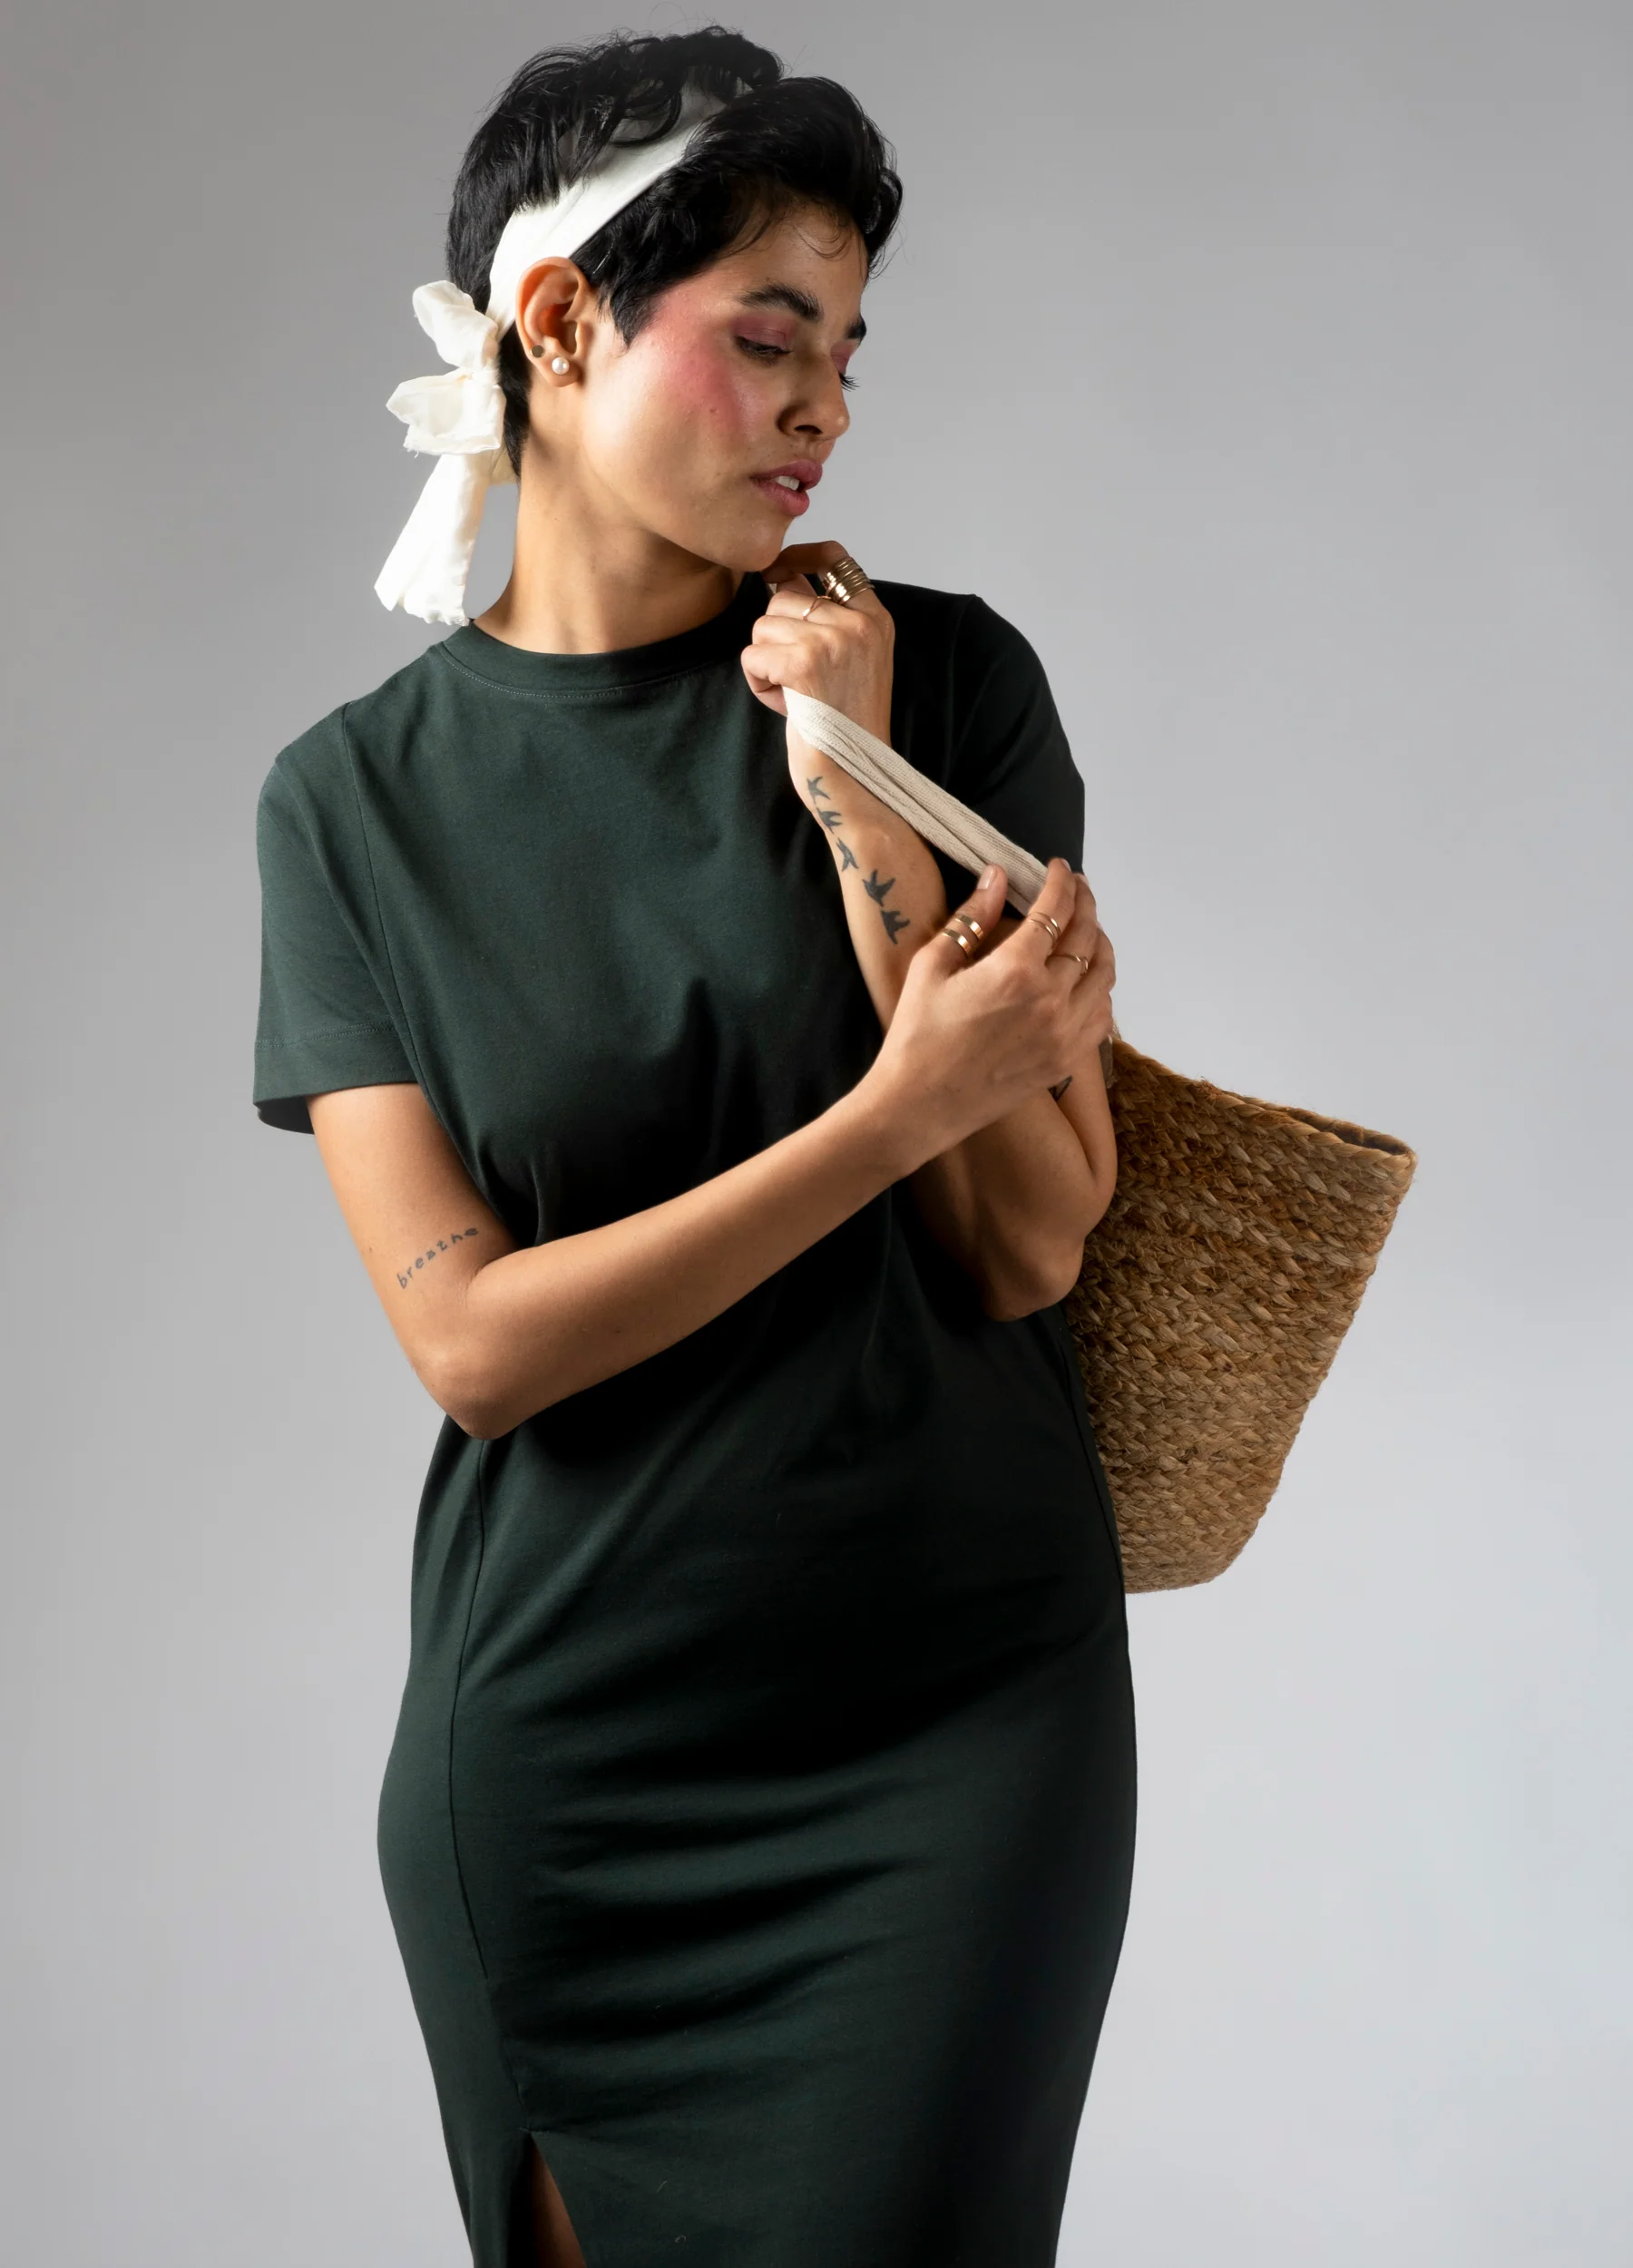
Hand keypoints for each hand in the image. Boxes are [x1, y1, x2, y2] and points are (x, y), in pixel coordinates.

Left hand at [740, 540, 895, 745]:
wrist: (856, 776)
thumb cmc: (845, 726)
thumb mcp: (851, 661)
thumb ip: (827, 620)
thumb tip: (780, 578)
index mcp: (875, 619)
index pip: (835, 557)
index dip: (799, 556)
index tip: (776, 569)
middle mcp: (860, 623)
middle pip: (784, 597)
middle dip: (776, 638)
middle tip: (797, 680)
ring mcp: (834, 640)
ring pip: (763, 626)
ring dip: (766, 663)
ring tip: (794, 695)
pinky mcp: (805, 663)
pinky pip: (753, 655)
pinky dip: (758, 683)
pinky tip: (785, 705)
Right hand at [863, 858, 1116, 1163]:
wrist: (918, 1106)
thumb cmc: (916, 1034)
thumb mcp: (931, 965)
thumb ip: (971, 917)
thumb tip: (998, 876)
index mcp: (1016, 969)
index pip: (1056, 909)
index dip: (1062, 881)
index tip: (1061, 867)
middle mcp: (1051, 999)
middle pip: (1087, 936)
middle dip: (1085, 904)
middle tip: (1077, 889)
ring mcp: (1064, 1033)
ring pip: (1105, 975)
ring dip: (1099, 944)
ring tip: (1085, 930)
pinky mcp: (1065, 1060)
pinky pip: (1103, 1016)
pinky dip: (1101, 990)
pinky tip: (1085, 981)